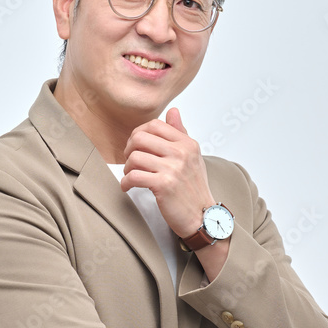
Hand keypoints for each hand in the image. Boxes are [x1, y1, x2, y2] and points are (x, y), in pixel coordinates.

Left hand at [121, 108, 213, 238]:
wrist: (202, 216)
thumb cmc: (194, 188)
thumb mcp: (192, 157)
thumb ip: (180, 133)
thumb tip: (173, 110)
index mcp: (187, 144)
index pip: (154, 125)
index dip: (138, 134)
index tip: (136, 147)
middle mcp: (181, 153)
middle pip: (140, 138)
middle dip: (129, 149)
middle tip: (130, 162)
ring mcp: (173, 169)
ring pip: (134, 157)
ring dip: (127, 168)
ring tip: (131, 176)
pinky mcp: (164, 185)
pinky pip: (133, 176)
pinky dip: (125, 183)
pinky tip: (127, 187)